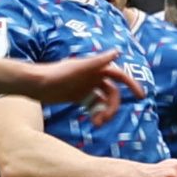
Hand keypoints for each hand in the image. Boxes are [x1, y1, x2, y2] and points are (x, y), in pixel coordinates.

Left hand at [25, 50, 145, 125]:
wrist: (35, 84)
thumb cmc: (56, 74)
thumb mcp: (78, 68)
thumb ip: (98, 61)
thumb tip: (117, 52)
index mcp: (96, 68)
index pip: (119, 76)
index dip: (131, 84)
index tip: (141, 96)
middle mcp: (93, 77)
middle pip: (112, 93)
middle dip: (112, 106)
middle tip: (107, 119)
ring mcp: (86, 87)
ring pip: (103, 101)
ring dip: (105, 112)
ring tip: (98, 124)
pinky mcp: (78, 97)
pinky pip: (93, 106)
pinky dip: (96, 114)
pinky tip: (93, 123)